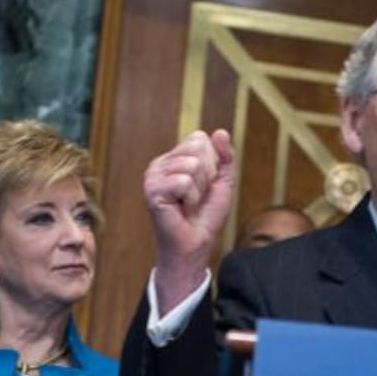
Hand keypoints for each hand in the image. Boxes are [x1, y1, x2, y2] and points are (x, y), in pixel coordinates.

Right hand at [143, 129, 235, 311]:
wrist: (196, 244)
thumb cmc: (205, 215)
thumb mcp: (222, 181)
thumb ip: (224, 156)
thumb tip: (220, 132)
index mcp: (174, 158)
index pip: (200, 139)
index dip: (212, 163)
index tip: (205, 185)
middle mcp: (160, 163)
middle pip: (197, 149)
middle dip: (207, 176)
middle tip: (196, 196)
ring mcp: (153, 175)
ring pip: (193, 165)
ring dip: (199, 189)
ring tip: (189, 203)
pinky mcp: (152, 190)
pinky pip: (184, 180)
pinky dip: (191, 197)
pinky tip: (181, 208)